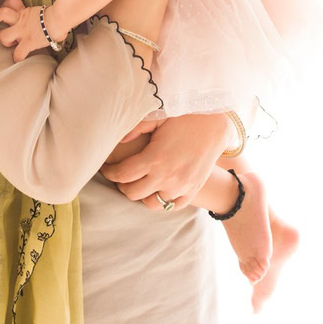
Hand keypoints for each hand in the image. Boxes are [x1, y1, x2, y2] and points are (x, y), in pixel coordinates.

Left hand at [0, 4, 64, 62]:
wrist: (59, 19)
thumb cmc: (57, 16)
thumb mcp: (44, 12)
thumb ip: (40, 15)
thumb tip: (51, 25)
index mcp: (25, 11)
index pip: (10, 2)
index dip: (6, 4)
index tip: (8, 9)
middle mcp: (21, 20)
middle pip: (1, 14)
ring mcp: (23, 31)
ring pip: (3, 35)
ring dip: (5, 41)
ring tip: (9, 43)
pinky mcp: (28, 42)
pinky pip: (18, 53)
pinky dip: (18, 57)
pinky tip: (19, 58)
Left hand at [100, 112, 232, 210]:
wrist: (216, 126)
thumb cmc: (185, 118)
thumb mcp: (159, 117)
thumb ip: (137, 127)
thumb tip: (119, 140)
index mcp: (154, 158)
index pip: (122, 175)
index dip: (109, 173)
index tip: (106, 168)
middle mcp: (166, 176)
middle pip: (132, 193)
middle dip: (122, 185)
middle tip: (120, 175)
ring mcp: (180, 187)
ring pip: (151, 204)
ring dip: (141, 195)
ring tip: (138, 183)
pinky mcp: (192, 190)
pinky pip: (172, 206)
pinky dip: (162, 201)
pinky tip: (157, 189)